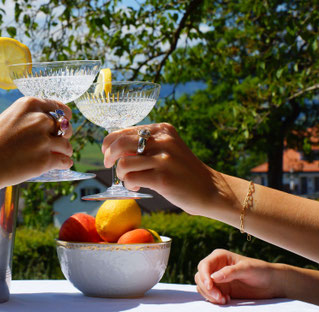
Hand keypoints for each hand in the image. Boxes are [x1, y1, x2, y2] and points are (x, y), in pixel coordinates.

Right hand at [0, 96, 73, 190]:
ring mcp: (43, 140)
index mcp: (29, 105)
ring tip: (57, 156)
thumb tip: (48, 126)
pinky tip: (61, 164)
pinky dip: (65, 163)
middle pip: (64, 126)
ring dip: (64, 151)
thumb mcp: (8, 118)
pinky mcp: (45, 160)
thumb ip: (29, 119)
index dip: (63, 117)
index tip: (63, 123)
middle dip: (63, 135)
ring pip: (67, 144)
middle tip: (56, 143)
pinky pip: (65, 160)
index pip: (58, 108)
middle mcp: (39, 119)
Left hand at [101, 123, 232, 215]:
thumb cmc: (181, 170)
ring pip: (123, 163)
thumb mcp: (166, 149)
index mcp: (162, 129)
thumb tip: (113, 149)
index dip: (109, 143)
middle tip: (109, 165)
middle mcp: (163, 140)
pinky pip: (131, 179)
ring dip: (121, 174)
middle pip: (119, 143)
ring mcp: (164, 159)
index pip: (123, 131)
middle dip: (109, 156)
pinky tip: (137, 187)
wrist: (211, 189)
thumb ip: (143, 145)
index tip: (107, 153)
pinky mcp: (163, 178)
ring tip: (130, 180)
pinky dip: (129, 184)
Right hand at [195, 249, 283, 303]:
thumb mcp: (247, 269)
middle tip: (219, 297)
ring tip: (224, 299)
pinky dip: (214, 299)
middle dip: (207, 288)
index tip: (210, 286)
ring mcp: (217, 278)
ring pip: (202, 286)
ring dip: (210, 295)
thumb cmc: (260, 271)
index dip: (204, 276)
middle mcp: (215, 267)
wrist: (271, 283)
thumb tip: (213, 277)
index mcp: (220, 257)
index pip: (204, 265)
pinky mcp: (220, 289)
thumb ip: (230, 272)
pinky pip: (209, 294)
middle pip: (200, 277)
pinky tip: (226, 300)